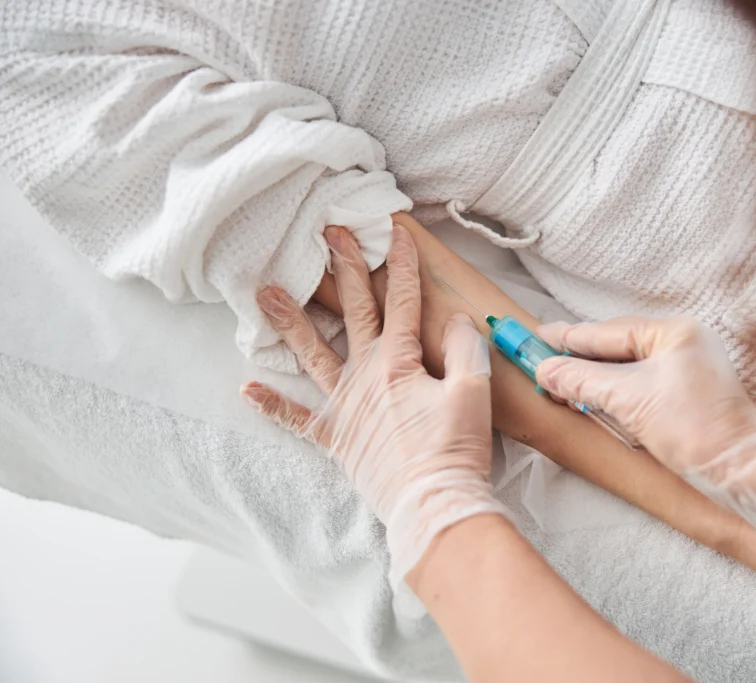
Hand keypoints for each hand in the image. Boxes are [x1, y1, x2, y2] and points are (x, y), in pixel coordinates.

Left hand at [241, 224, 507, 585]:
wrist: (432, 506)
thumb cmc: (454, 451)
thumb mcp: (472, 392)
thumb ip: (463, 350)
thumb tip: (457, 321)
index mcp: (398, 362)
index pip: (401, 302)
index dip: (401, 266)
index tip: (394, 235)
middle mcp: (364, 377)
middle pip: (353, 312)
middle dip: (343, 269)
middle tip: (328, 234)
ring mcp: (344, 408)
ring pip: (312, 354)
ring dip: (290, 322)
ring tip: (265, 293)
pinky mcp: (336, 440)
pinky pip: (297, 420)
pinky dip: (273, 405)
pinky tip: (247, 388)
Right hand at [536, 316, 755, 533]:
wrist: (741, 469)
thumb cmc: (694, 430)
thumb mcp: (629, 400)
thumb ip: (583, 381)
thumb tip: (546, 370)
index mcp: (674, 332)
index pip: (608, 333)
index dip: (568, 338)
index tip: (536, 337)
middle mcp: (683, 342)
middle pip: (616, 346)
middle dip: (579, 356)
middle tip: (539, 358)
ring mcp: (688, 368)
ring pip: (627, 366)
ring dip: (594, 375)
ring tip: (559, 377)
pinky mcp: (688, 394)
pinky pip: (640, 383)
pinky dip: (614, 389)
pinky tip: (592, 396)